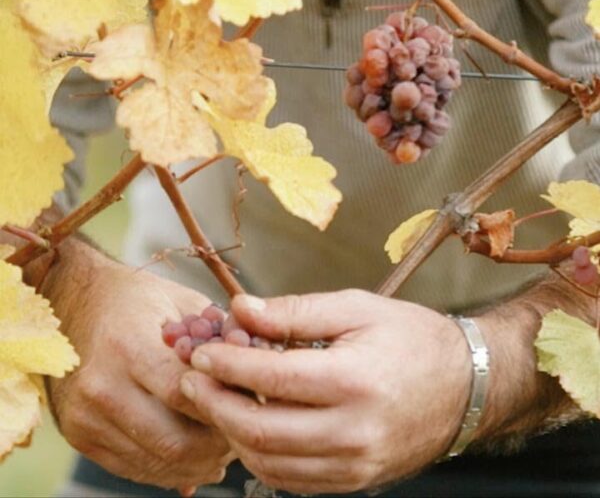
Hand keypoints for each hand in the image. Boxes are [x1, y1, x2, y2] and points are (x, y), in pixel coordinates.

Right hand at [44, 240, 233, 490]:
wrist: (74, 304)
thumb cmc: (136, 299)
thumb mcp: (182, 301)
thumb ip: (220, 333)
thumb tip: (260, 364)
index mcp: (128, 345)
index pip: (187, 393)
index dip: (227, 402)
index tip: (254, 402)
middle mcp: (101, 386)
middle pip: (175, 440)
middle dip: (219, 444)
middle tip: (244, 432)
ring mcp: (86, 417)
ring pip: (157, 463)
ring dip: (200, 463)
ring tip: (225, 448)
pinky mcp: (80, 436)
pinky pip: (134, 469)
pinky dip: (171, 470)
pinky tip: (196, 457)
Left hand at [180, 290, 470, 494]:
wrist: (465, 385)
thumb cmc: (411, 338)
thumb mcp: (356, 308)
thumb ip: (295, 311)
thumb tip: (242, 310)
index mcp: (354, 380)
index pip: (271, 379)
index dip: (226, 365)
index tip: (200, 352)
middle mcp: (353, 432)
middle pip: (261, 429)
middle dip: (215, 404)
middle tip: (191, 380)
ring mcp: (355, 465)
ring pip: (270, 461)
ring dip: (233, 431)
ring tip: (216, 400)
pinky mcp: (356, 480)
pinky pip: (292, 479)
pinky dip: (261, 455)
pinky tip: (252, 426)